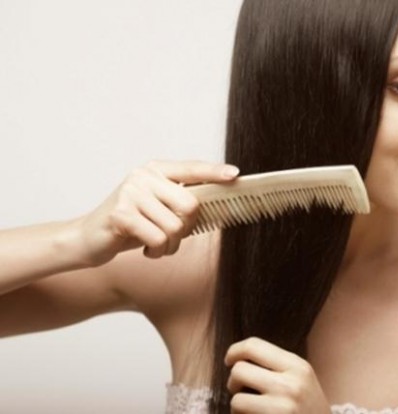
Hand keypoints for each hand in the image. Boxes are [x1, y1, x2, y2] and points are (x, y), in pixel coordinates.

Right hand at [73, 160, 238, 265]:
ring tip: (155, 244)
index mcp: (156, 170)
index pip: (192, 168)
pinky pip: (158, 239)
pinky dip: (157, 252)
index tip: (235, 174)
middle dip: (187, 229)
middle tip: (171, 237)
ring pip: (175, 227)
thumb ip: (181, 202)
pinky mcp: (121, 213)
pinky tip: (146, 249)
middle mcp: (143, 176)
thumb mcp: (158, 209)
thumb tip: (218, 203)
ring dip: (170, 245)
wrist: (88, 239)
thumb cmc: (130, 225)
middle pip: (190, 205)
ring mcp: (131, 192)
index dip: (214, 172)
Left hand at [225, 337, 330, 413]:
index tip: (230, 360)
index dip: (235, 351)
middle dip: (233, 381)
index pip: (253, 346)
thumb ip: (275, 364)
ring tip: (248, 408)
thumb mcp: (301, 377)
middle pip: (239, 370)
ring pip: (236, 400)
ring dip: (237, 406)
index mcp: (297, 366)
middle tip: (240, 389)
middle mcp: (290, 385)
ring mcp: (282, 409)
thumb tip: (237, 356)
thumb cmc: (307, 406)